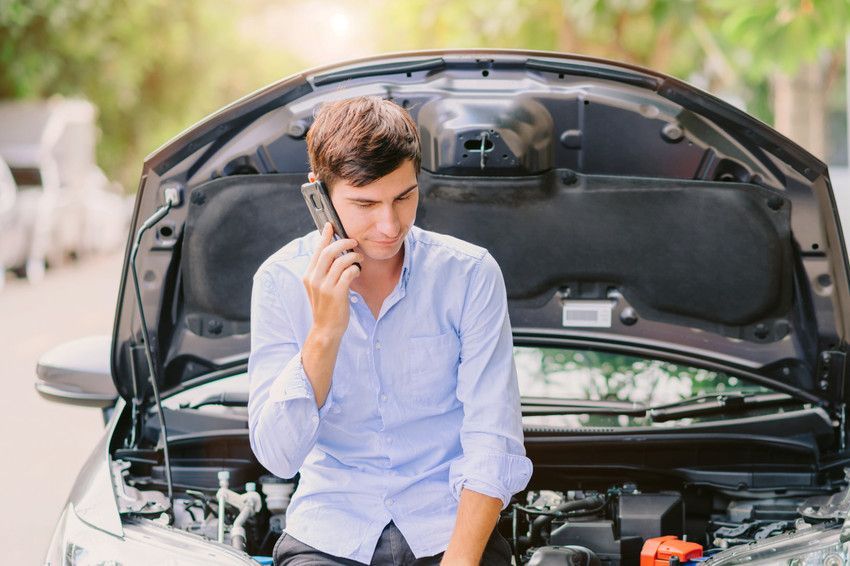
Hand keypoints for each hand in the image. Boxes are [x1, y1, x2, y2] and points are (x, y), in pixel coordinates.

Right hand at [302, 223, 361, 339]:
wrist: (325, 329)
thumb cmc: (326, 307)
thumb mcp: (319, 288)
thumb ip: (323, 272)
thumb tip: (334, 253)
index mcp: (308, 276)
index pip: (317, 250)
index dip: (324, 236)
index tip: (330, 225)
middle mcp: (314, 279)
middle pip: (328, 251)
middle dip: (343, 242)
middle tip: (353, 242)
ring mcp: (324, 286)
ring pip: (340, 260)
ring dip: (353, 256)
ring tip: (359, 259)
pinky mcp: (336, 293)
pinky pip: (348, 273)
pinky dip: (355, 268)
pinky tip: (357, 271)